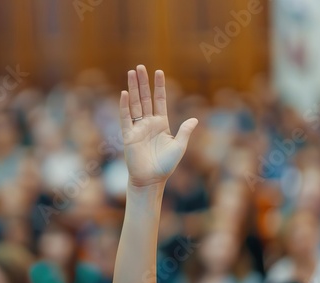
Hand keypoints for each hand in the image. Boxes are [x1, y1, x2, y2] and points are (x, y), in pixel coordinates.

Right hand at [119, 65, 197, 186]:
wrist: (151, 179)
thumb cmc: (165, 165)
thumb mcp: (179, 147)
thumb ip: (185, 131)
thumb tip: (195, 119)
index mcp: (161, 123)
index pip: (160, 100)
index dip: (159, 86)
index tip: (159, 72)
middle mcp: (149, 123)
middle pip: (145, 98)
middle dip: (143, 83)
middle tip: (140, 67)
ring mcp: (138, 128)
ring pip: (135, 104)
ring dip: (133, 89)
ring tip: (131, 74)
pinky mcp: (128, 135)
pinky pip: (126, 118)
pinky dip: (124, 106)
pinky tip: (124, 94)